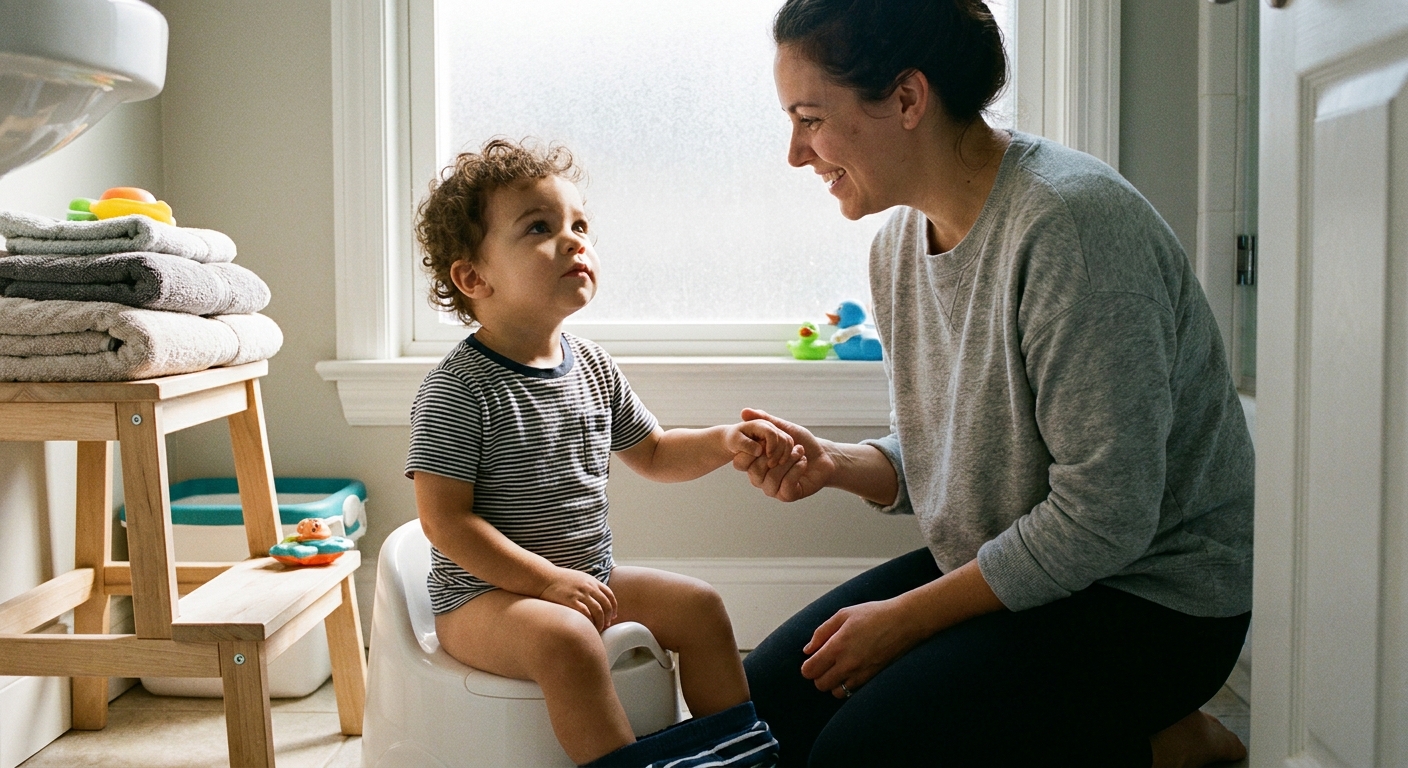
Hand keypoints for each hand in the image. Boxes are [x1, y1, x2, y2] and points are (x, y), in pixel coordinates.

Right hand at [538, 568, 616, 630]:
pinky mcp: (571, 601)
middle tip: (606, 625)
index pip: (609, 595)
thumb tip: (597, 599)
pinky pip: (586, 614)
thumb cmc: (559, 580)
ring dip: (601, 622)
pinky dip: (590, 622)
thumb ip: (589, 586)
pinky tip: (588, 627)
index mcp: (591, 581)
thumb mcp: (579, 578)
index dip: (613, 607)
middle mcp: (589, 587)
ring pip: (598, 611)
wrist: (544, 577)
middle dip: (608, 617)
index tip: (612, 616)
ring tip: (599, 629)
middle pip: (606, 604)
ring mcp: (580, 594)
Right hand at [731, 409, 835, 501]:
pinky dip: (797, 470)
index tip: (770, 441)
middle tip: (792, 446)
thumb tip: (744, 411)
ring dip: (789, 461)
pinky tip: (803, 462)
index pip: (740, 463)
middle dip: (776, 455)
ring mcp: (772, 489)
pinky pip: (786, 485)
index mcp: (754, 463)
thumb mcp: (783, 428)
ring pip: (771, 480)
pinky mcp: (787, 495)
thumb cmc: (802, 442)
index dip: (754, 450)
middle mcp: (760, 478)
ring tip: (800, 452)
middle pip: (755, 472)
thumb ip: (764, 420)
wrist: (823, 454)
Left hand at [800, 599, 921, 697]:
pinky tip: (851, 671)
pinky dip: (847, 685)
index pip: (809, 670)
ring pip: (836, 692)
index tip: (812, 659)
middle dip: (818, 675)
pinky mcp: (872, 678)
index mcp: (837, 646)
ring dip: (833, 683)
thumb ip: (821, 633)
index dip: (807, 666)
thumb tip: (807, 650)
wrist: (904, 622)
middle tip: (825, 663)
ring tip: (838, 668)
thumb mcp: (843, 614)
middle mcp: (848, 664)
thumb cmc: (874, 615)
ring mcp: (861, 674)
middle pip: (820, 685)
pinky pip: (852, 692)